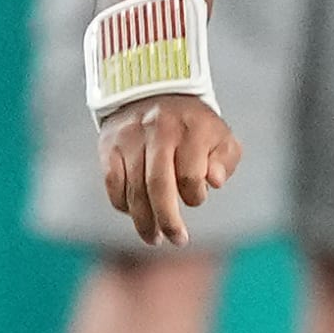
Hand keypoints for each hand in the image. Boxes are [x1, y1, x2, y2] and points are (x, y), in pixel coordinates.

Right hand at [98, 95, 241, 246]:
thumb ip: (224, 160)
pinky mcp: (109, 146)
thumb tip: (214, 181)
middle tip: (177, 241)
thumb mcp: (220, 136)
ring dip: (144, 221)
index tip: (198, 198)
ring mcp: (130, 137)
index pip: (190, 174)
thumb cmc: (194, 125)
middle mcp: (158, 130)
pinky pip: (113, 184)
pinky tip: (135, 214)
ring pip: (133, 190)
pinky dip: (123, 205)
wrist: (154, 91)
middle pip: (158, 185)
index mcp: (191, 127)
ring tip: (154, 238)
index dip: (195, 195)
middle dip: (167, 220)